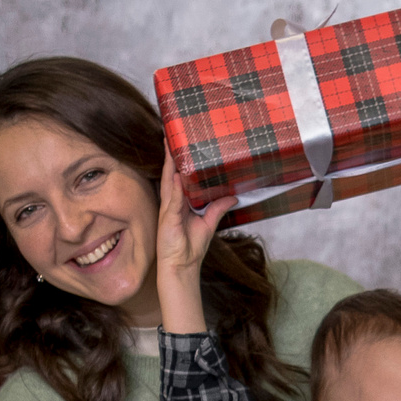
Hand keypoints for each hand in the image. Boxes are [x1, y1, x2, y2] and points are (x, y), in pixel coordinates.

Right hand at [155, 146, 235, 334]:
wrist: (181, 267)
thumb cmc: (191, 248)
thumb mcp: (209, 223)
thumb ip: (218, 208)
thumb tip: (233, 195)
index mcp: (180, 202)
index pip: (178, 176)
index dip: (177, 160)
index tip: (178, 142)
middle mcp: (172, 203)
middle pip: (171, 174)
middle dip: (170, 155)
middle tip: (169, 133)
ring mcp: (168, 209)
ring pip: (168, 181)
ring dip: (169, 163)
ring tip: (168, 144)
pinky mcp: (168, 218)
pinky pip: (171, 198)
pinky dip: (174, 186)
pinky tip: (176, 174)